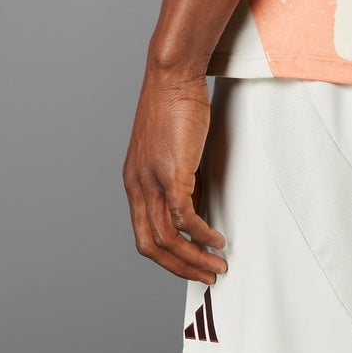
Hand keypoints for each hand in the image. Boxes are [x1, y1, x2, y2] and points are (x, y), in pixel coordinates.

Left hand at [122, 63, 228, 283]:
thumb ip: (178, 178)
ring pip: (168, 238)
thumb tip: (195, 203)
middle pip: (151, 246)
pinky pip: (184, 217)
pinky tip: (217, 239)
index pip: (143, 235)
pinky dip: (202, 234)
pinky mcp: (171, 172)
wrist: (172, 75)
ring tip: (216, 264)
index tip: (188, 264)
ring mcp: (152, 180)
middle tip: (204, 277)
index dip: (165, 257)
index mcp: (134, 181)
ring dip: (194, 257)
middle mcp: (137, 185)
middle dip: (179, 267)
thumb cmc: (174, 104)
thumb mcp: (170, 149)